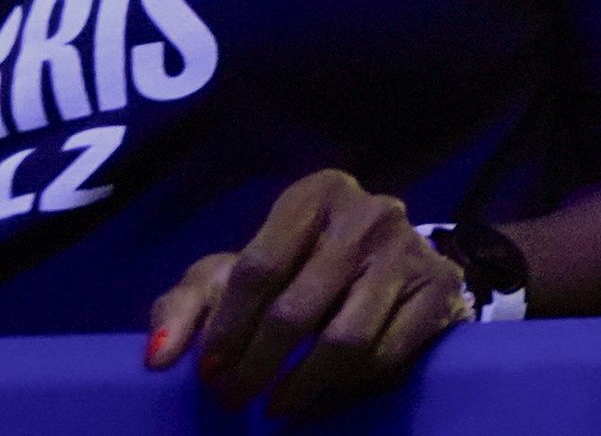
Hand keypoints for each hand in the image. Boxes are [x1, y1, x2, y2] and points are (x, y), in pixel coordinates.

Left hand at [147, 170, 466, 415]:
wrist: (390, 265)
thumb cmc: (294, 269)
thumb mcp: (233, 276)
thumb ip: (184, 308)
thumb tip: (157, 358)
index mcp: (315, 194)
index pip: (257, 268)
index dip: (226, 329)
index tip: (206, 372)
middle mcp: (370, 212)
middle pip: (298, 308)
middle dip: (256, 366)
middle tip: (232, 400)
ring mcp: (411, 249)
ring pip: (345, 339)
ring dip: (300, 385)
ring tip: (276, 407)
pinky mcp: (441, 287)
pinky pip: (387, 353)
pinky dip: (348, 386)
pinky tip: (323, 394)